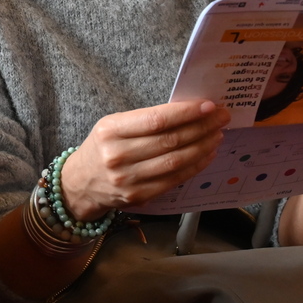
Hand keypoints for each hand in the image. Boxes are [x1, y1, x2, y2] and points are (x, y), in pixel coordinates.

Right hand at [58, 100, 229, 220]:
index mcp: (110, 131)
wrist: (81, 182)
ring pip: (176, 161)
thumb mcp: (112, 125)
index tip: (208, 105)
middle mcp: (118, 156)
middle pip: (170, 140)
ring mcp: (129, 179)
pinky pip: (175, 179)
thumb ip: (145, 120)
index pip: (156, 120)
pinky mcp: (140, 196)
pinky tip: (207, 154)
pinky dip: (195, 166)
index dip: (186, 113)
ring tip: (218, 134)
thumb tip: (188, 111)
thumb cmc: (103, 147)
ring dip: (203, 146)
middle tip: (221, 117)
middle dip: (202, 127)